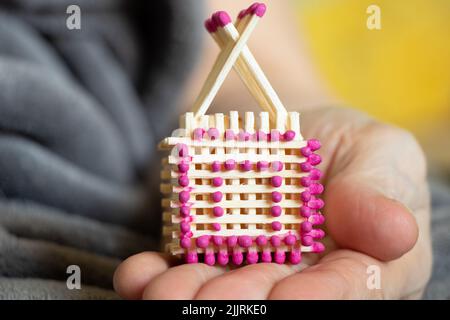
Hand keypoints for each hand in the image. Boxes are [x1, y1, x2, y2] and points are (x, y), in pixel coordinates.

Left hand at [113, 107, 431, 298]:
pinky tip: (140, 272)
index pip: (350, 289)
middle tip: (211, 298)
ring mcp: (254, 270)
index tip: (287, 294)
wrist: (292, 134)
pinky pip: (185, 272)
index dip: (321, 296)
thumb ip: (382, 190)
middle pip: (276, 300)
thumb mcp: (377, 152)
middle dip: (241, 302)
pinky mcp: (213, 255)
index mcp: (365, 264)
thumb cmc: (345, 147)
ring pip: (225, 295)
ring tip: (163, 291)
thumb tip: (396, 232)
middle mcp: (306, 279)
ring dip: (191, 297)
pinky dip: (157, 275)